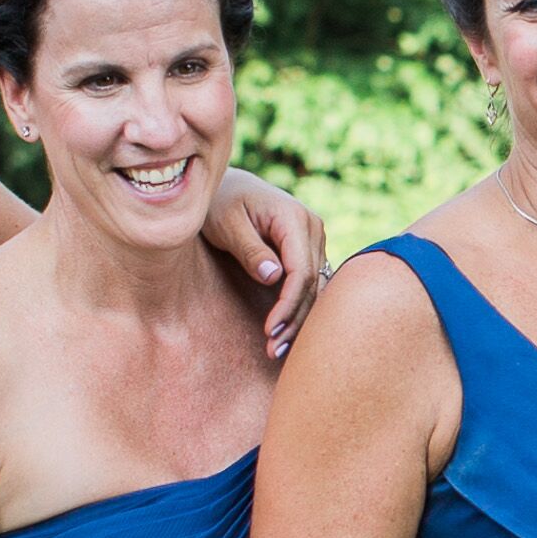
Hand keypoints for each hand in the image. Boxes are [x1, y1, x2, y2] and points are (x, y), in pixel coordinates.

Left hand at [212, 168, 331, 355]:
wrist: (228, 186)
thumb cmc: (220, 202)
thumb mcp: (226, 222)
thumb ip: (249, 248)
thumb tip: (274, 277)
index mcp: (295, 219)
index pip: (301, 272)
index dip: (287, 305)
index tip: (269, 330)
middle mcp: (313, 228)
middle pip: (312, 284)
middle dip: (294, 319)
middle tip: (273, 351)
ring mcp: (314, 239)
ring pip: (316, 287)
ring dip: (299, 319)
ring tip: (278, 349)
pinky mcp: (308, 250)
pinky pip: (310, 283)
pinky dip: (300, 307)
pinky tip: (288, 331)